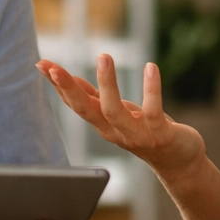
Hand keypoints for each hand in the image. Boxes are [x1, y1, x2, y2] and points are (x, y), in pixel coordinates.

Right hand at [37, 56, 204, 178]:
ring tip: (104, 57)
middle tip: (53, 67)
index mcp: (102, 124)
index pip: (74, 103)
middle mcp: (114, 131)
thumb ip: (92, 98)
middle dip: (68, 89)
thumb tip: (66, 79)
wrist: (177, 162)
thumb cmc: (144, 132)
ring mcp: (136, 134)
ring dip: (107, 84)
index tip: (42, 64)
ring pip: (114, 111)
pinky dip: (151, 90)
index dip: (57, 85)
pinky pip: (153, 111)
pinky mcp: (160, 134)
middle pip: (86, 110)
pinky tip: (151, 67)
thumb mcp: (115, 114)